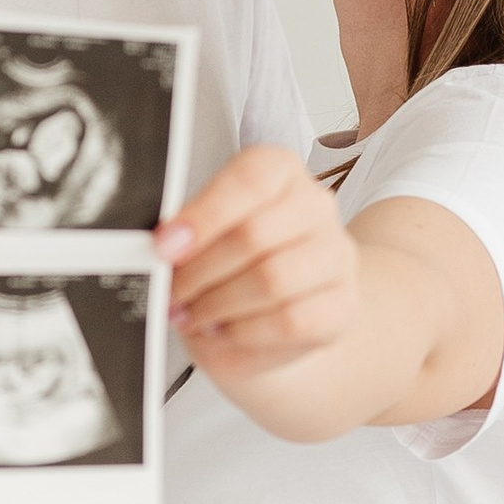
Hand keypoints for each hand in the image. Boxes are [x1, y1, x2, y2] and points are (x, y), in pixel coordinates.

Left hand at [155, 147, 357, 385]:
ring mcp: (336, 256)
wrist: (276, 319)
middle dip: (200, 270)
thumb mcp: (204, 241)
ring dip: (219, 303)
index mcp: (280, 172)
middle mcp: (316, 206)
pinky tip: (222, 330)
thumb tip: (161, 247)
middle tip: (171, 291)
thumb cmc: (234, 268)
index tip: (166, 246)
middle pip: (256, 234)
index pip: (250, 180)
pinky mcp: (342, 305)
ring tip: (191, 314)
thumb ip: (185, 236)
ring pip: (274, 279)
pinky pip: (291, 320)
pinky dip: (245, 331)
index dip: (203, 215)